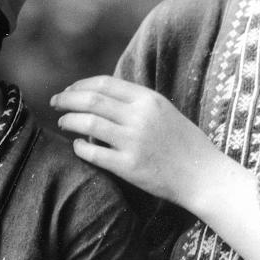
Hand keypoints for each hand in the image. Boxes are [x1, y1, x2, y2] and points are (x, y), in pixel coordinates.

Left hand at [51, 75, 220, 207]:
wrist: (204, 176)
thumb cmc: (184, 143)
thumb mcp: (164, 111)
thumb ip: (137, 102)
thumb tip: (102, 96)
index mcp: (149, 99)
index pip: (105, 83)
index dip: (81, 85)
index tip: (69, 90)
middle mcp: (140, 117)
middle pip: (91, 100)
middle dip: (67, 99)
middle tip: (55, 103)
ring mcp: (134, 142)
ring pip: (88, 124)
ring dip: (70, 121)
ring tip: (63, 123)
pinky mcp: (130, 167)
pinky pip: (94, 153)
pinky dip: (80, 147)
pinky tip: (77, 146)